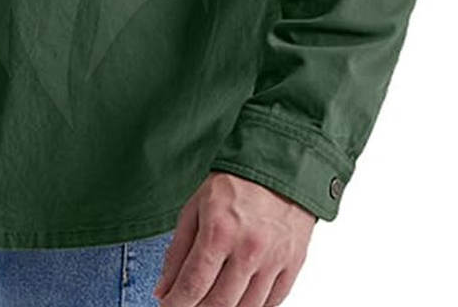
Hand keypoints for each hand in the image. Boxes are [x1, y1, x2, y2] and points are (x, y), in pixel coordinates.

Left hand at [154, 172, 316, 306]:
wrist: (279, 165)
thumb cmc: (234, 183)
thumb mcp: (195, 207)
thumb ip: (178, 251)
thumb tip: (164, 288)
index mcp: (219, 231)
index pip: (193, 285)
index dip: (176, 304)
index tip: (168, 305)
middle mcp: (248, 249)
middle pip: (219, 304)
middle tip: (188, 305)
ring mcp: (274, 260)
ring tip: (211, 302)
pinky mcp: (293, 264)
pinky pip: (272, 303)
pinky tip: (239, 299)